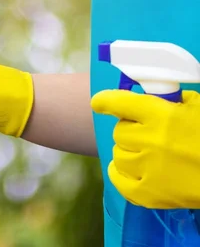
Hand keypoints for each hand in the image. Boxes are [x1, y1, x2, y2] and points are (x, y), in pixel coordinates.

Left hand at [92, 90, 199, 208]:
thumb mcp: (198, 108)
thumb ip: (172, 100)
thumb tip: (150, 95)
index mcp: (160, 115)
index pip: (118, 102)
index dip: (105, 101)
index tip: (99, 102)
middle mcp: (149, 140)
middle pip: (119, 131)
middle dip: (130, 129)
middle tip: (146, 132)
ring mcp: (147, 168)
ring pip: (117, 154)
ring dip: (128, 151)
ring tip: (145, 152)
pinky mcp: (149, 194)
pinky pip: (119, 180)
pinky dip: (120, 173)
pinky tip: (127, 169)